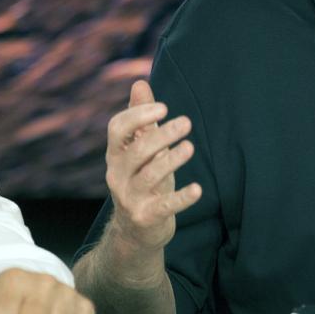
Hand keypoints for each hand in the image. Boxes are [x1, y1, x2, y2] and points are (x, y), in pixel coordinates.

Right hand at [104, 80, 202, 252]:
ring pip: (149, 175)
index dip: (138, 115)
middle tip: (187, 122)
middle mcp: (118, 175)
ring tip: (190, 147)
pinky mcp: (146, 217)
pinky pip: (164, 206)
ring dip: (172, 159)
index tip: (164, 107)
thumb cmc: (141, 178)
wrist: (135, 230)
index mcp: (116, 154)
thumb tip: (139, 83)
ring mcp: (130, 197)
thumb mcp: (140, 148)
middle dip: (162, 134)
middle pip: (137, 150)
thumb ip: (141, 118)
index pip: (117, 129)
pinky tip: (198, 189)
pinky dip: (182, 198)